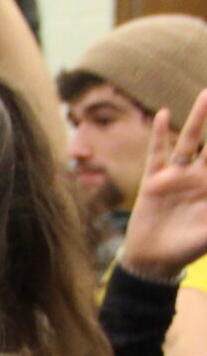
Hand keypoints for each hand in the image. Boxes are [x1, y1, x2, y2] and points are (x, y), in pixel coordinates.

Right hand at [122, 89, 206, 282]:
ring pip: (190, 141)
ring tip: (206, 94)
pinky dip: (160, 135)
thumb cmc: (188, 249)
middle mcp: (198, 177)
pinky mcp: (153, 181)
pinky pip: (157, 154)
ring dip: (198, 119)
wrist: (154, 261)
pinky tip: (164, 116)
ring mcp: (176, 176)